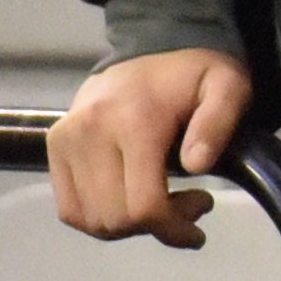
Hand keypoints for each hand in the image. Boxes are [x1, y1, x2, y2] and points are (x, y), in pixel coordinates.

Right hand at [48, 47, 257, 245]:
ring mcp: (66, 140)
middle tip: (186, 207)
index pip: (143, 205)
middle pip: (115, 218)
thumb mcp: (226, 87)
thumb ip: (218, 122)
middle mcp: (90, 132)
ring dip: (128, 227)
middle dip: (156, 227)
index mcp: (134, 120)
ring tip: (161, 204)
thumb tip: (197, 165)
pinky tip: (128, 202)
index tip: (197, 228)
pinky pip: (70, 209)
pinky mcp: (54, 147)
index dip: (171, 229)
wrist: (148, 51)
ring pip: (91, 220)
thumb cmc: (192, 76)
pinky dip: (99, 219)